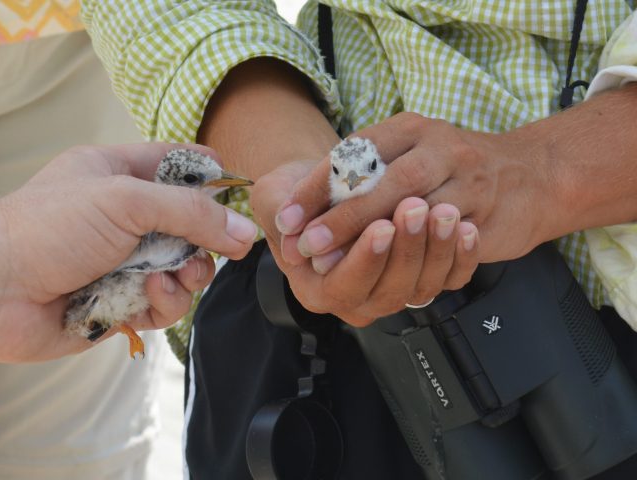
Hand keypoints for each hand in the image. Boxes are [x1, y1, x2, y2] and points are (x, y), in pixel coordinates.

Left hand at [0, 143, 255, 361]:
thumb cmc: (48, 227)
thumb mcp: (126, 200)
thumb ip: (191, 213)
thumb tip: (246, 233)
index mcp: (118, 174)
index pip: (176, 164)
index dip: (210, 175)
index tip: (237, 191)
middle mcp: (123, 217)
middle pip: (189, 225)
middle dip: (204, 242)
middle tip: (210, 253)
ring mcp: (122, 261)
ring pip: (181, 269)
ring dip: (185, 277)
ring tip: (169, 280)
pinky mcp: (120, 300)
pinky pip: (162, 304)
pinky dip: (163, 304)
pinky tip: (147, 300)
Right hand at [251, 159, 478, 325]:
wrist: (326, 191)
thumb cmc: (301, 196)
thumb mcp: (275, 197)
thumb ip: (281, 210)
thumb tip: (294, 229)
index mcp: (316, 289)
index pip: (343, 287)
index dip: (364, 259)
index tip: (380, 226)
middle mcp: (356, 299)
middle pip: (389, 290)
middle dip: (406, 250)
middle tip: (415, 208)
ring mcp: (391, 292)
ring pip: (422, 286)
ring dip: (436, 249)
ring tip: (443, 211)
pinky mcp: (419, 279)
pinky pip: (448, 279)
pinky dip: (460, 256)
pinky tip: (466, 228)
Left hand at [276, 113, 550, 265]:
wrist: (533, 171)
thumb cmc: (449, 165)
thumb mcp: (405, 151)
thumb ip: (359, 174)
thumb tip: (299, 214)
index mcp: (411, 128)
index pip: (356, 153)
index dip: (317, 187)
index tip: (287, 218)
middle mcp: (442, 149)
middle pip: (387, 183)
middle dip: (342, 218)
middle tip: (308, 245)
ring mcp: (470, 182)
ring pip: (420, 215)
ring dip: (377, 244)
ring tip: (336, 263)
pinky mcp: (490, 219)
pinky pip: (452, 245)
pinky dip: (417, 261)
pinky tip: (390, 275)